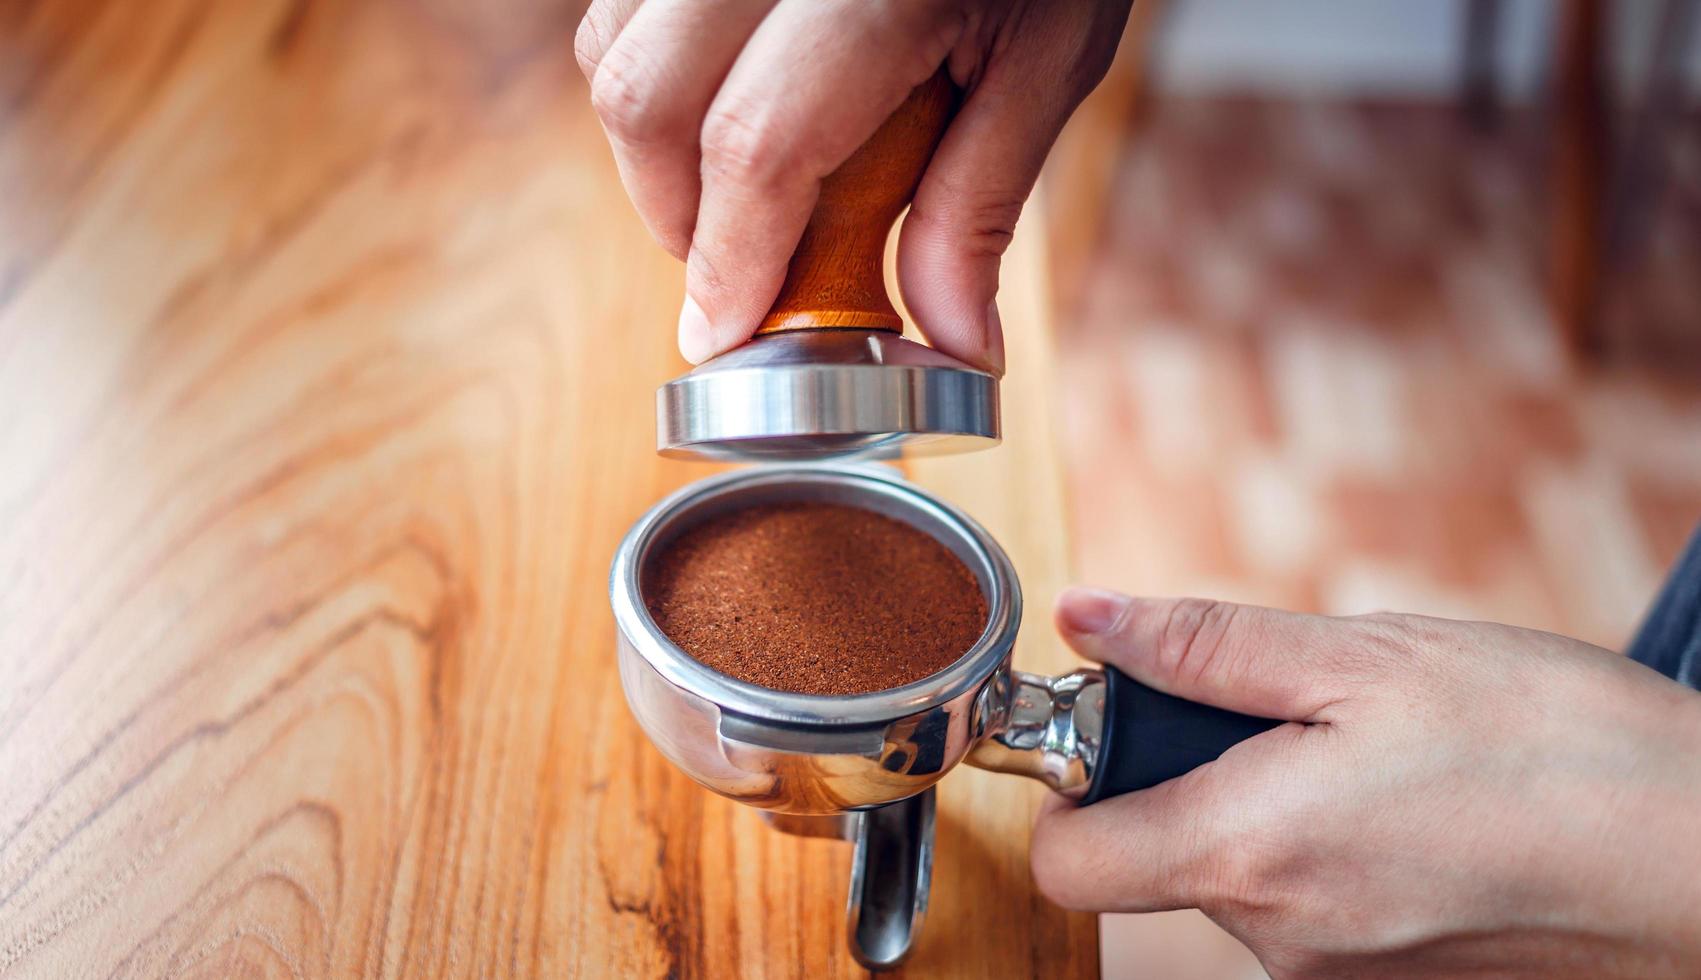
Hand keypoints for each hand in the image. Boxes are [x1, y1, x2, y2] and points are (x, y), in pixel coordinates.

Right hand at [575, 0, 1131, 369]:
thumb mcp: (1048, 58)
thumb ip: (981, 202)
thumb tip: (952, 343)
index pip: (757, 142)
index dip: (727, 258)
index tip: (719, 334)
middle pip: (645, 95)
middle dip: (673, 213)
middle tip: (732, 267)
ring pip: (612, 44)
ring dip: (651, 144)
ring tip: (732, 187)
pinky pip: (623, 1)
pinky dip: (649, 72)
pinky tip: (718, 101)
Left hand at [1034, 589, 1700, 977]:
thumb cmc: (1558, 748)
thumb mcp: (1369, 658)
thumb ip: (1204, 646)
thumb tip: (1087, 615)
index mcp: (1250, 854)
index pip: (1068, 861)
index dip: (1067, 783)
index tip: (1116, 719)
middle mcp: (1280, 944)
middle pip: (1162, 855)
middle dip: (1196, 770)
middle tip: (1295, 708)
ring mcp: (1340, 979)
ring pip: (1246, 876)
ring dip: (1278, 804)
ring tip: (1385, 756)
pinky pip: (1317, 910)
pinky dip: (1337, 850)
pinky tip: (1421, 809)